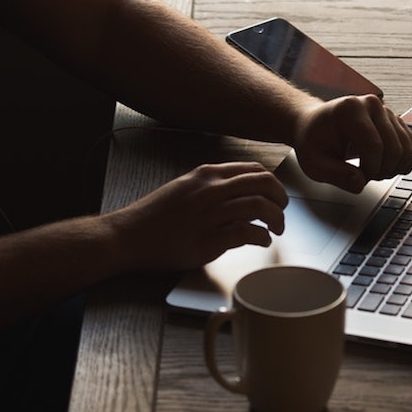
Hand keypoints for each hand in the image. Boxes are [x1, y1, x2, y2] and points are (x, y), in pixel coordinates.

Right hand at [105, 162, 287, 270]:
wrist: (129, 236)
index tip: (276, 195)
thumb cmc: (154, 216)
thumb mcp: (184, 188)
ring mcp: (210, 214)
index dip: (272, 183)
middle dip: (281, 198)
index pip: (253, 169)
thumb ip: (210, 186)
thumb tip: (238, 191)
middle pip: (264, 184)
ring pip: (260, 206)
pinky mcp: (209, 239)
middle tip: (283, 211)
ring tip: (276, 229)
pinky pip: (248, 233)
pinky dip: (262, 238)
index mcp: (206, 175)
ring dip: (276, 219)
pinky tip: (262, 242)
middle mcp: (211, 190)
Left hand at [291, 95, 411, 192]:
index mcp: (350, 109)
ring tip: (374, 171)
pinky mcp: (396, 122)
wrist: (315, 126)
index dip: (370, 170)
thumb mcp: (314, 163)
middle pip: (394, 148)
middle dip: (382, 171)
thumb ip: (335, 175)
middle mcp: (372, 105)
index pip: (374, 145)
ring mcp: (387, 112)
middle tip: (365, 176)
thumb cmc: (313, 142)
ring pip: (408, 149)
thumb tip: (360, 184)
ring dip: (394, 168)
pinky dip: (404, 163)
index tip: (359, 178)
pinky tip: (386, 167)